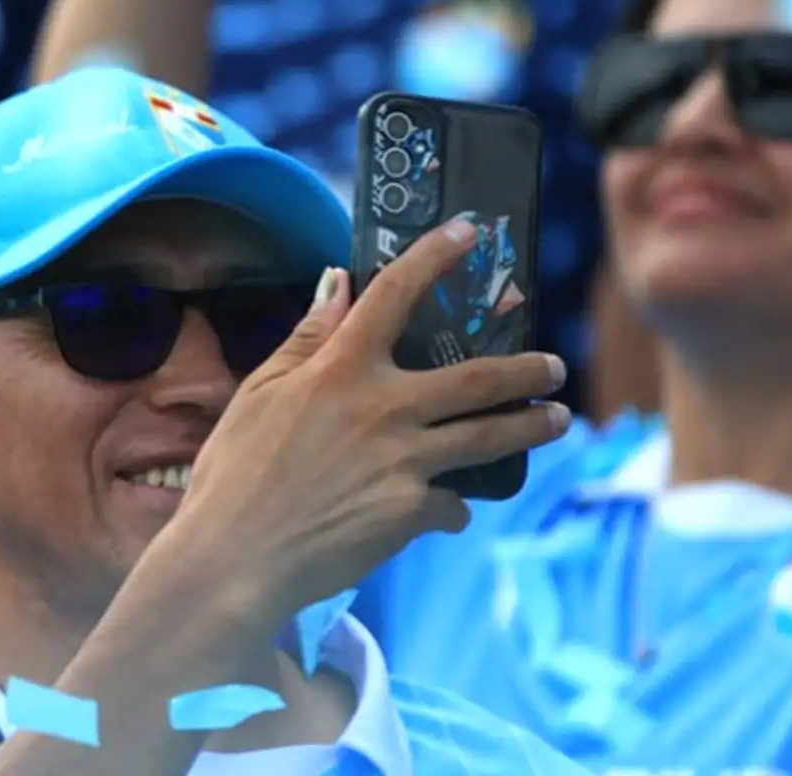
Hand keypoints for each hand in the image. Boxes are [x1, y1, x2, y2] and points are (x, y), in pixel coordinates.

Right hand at [167, 219, 570, 622]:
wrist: (235, 559)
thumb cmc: (233, 473)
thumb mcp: (259, 392)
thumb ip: (307, 337)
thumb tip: (336, 281)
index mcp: (341, 368)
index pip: (395, 294)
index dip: (434, 256)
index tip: (469, 232)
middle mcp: (383, 407)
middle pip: (476, 377)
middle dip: (525, 369)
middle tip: (555, 366)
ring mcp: (404, 461)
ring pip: (486, 437)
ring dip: (530, 426)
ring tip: (558, 420)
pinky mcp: (410, 513)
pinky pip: (449, 504)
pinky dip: (453, 507)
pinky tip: (453, 512)